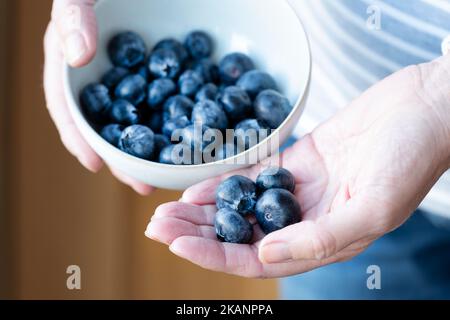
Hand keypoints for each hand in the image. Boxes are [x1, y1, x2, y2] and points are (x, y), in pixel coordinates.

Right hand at [43, 0, 152, 194]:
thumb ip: (73, 18)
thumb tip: (78, 57)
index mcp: (73, 62)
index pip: (68, 106)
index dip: (79, 138)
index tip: (95, 165)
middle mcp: (101, 76)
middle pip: (104, 125)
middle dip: (121, 159)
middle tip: (141, 186)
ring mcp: (129, 77)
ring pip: (133, 120)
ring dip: (147, 152)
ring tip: (163, 177)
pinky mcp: (156, 72)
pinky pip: (161, 102)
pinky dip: (170, 124)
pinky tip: (183, 142)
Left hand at [146, 56, 449, 277]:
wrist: (424, 109)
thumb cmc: (411, 158)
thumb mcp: (372, 207)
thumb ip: (319, 239)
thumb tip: (266, 255)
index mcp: (324, 242)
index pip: (257, 259)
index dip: (214, 255)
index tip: (177, 245)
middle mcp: (307, 221)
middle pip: (241, 236)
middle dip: (198, 234)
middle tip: (157, 226)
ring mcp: (301, 191)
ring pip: (241, 209)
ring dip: (205, 211)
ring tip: (167, 211)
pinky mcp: (298, 162)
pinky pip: (252, 177)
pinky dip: (224, 183)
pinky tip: (197, 187)